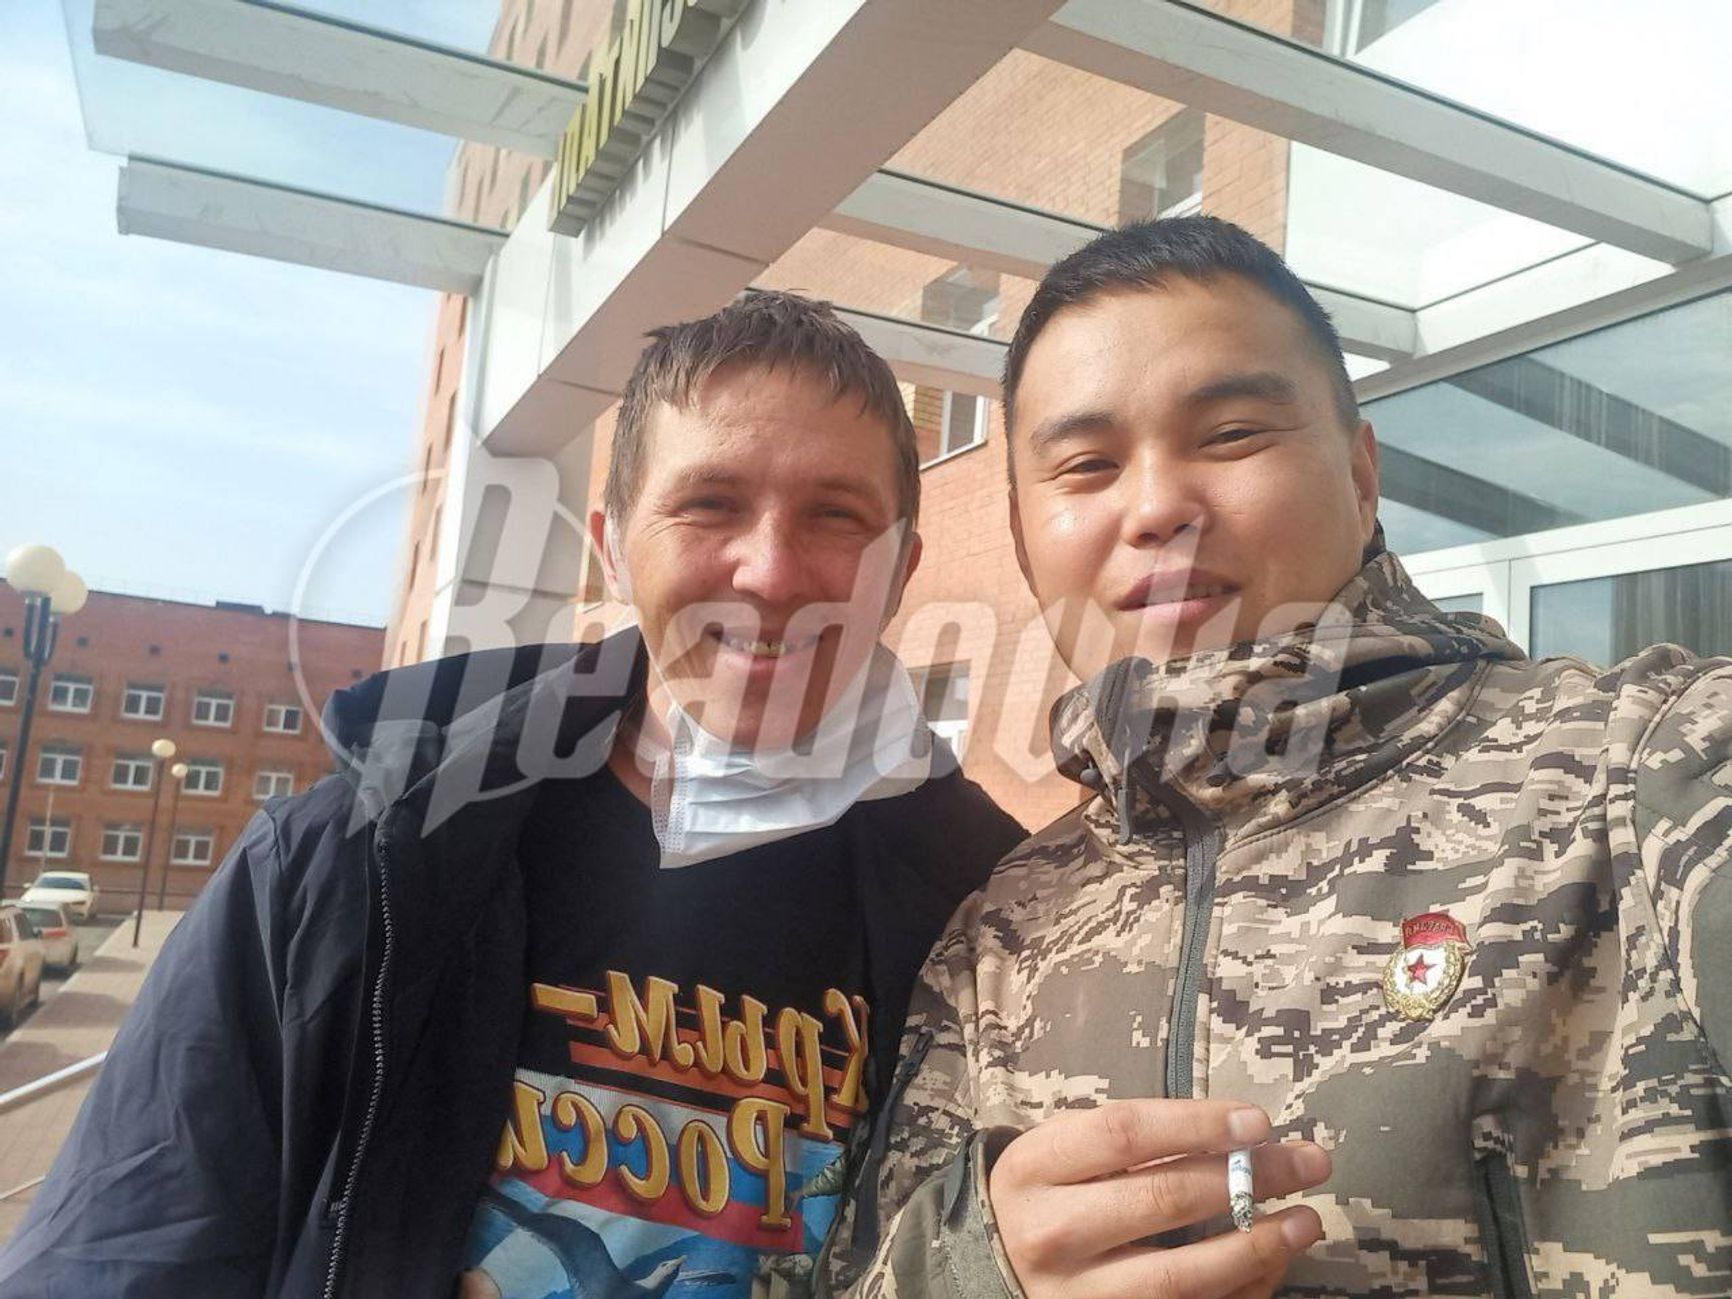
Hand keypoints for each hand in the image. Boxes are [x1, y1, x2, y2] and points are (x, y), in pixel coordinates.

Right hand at [987, 1100, 1329, 1298]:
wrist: (995, 1268)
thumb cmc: (1047, 1194)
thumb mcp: (1062, 1151)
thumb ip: (1130, 1140)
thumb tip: (1241, 1136)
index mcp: (1035, 1168)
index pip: (1125, 1133)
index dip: (1198, 1124)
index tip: (1259, 1120)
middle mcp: (1052, 1234)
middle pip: (1163, 1199)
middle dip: (1249, 1179)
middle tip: (1308, 1163)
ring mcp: (1076, 1296)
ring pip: (1180, 1276)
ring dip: (1256, 1247)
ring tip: (1306, 1221)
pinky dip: (1237, 1292)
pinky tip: (1271, 1267)